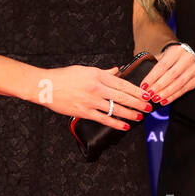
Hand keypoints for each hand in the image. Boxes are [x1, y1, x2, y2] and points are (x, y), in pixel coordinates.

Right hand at [36, 64, 153, 129]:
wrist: (45, 86)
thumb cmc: (64, 77)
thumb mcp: (85, 70)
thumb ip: (103, 72)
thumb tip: (117, 71)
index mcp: (97, 75)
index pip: (122, 83)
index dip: (136, 90)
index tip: (146, 94)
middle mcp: (96, 87)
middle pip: (122, 96)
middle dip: (138, 103)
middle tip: (148, 107)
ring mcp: (90, 100)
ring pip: (115, 108)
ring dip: (130, 114)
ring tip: (139, 117)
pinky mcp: (84, 111)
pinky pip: (104, 119)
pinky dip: (115, 123)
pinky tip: (124, 126)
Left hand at [139, 44, 194, 104]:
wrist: (184, 57)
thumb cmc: (169, 59)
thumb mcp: (161, 57)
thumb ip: (151, 65)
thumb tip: (133, 74)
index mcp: (176, 51)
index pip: (163, 65)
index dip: (152, 77)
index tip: (143, 85)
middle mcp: (187, 58)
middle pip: (172, 75)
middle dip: (159, 86)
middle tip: (149, 94)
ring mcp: (194, 69)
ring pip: (179, 83)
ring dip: (166, 93)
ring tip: (155, 99)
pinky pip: (183, 90)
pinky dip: (173, 97)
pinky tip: (164, 101)